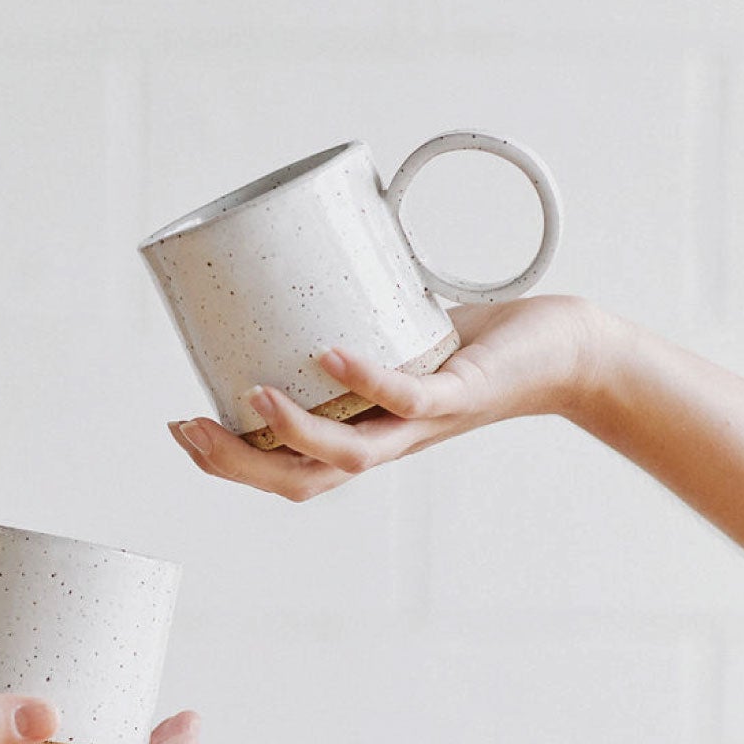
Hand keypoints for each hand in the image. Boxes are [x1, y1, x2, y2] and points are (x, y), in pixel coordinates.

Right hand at [168, 295, 608, 501]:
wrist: (562, 352)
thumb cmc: (475, 345)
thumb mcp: (394, 336)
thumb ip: (346, 319)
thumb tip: (288, 263)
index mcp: (364, 436)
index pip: (284, 470)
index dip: (227, 463)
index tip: (181, 427)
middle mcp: (388, 442)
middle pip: (302, 480)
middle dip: (238, 464)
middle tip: (191, 429)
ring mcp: (422, 424)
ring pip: (348, 456)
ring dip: (293, 433)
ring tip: (252, 397)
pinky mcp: (459, 395)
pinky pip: (407, 398)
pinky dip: (365, 378)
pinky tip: (330, 354)